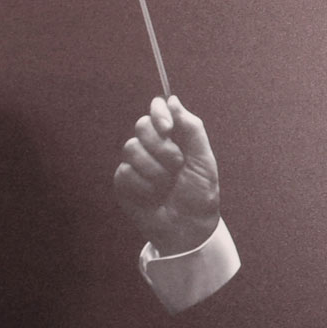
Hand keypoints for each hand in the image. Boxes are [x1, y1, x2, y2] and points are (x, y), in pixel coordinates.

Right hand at [114, 95, 218, 255]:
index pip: (158, 109)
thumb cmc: (199, 195)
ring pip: (131, 149)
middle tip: (176, 165)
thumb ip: (191, 128)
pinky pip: (124, 173)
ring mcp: (136, 164)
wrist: (186, 227)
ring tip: (165, 185)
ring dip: (153, 170)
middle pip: (141, 126)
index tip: (168, 128)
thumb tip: (172, 100)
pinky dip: (142, 186)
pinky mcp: (123, 183)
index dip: (158, 114)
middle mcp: (153, 147)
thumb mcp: (203, 159)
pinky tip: (152, 196)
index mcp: (174, 137)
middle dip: (160, 146)